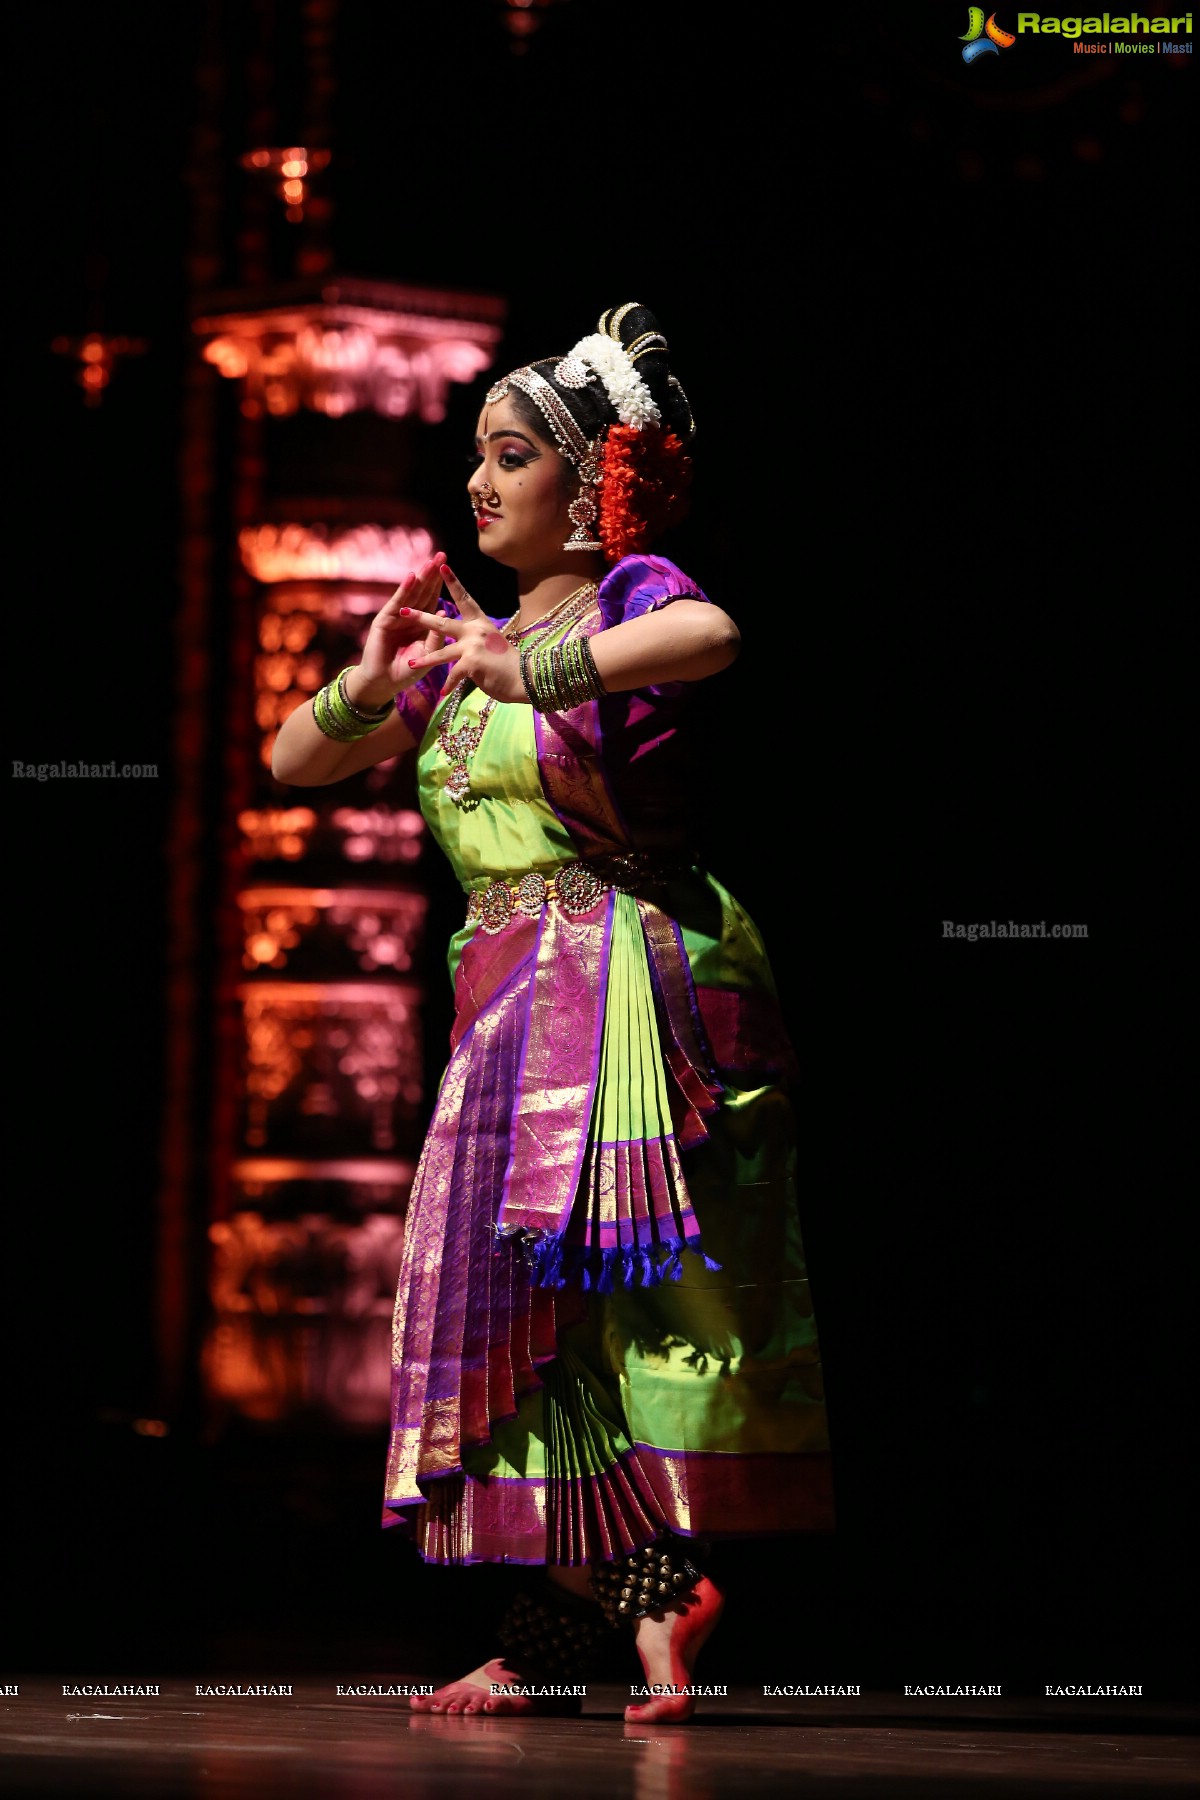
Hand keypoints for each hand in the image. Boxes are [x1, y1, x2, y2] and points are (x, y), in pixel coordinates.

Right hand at [356, 555, 450, 694]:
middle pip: (422, 591)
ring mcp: (396, 617)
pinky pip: (396, 604)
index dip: (440, 583)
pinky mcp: (384, 621)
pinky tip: (411, 578)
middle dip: (431, 574)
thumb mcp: (429, 653)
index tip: (450, 566)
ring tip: (429, 563)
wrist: (384, 683)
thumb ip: (437, 635)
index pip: (433, 599)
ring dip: (420, 578)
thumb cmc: (407, 670)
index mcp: (422, 623)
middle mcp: (409, 616)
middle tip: (441, 554)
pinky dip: (403, 591)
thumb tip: (446, 610)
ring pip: (411, 594)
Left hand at [403, 567, 526, 704]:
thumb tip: (467, 641)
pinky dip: (449, 685)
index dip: (453, 582)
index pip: (465, 599)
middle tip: (403, 610)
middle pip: (442, 623)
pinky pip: (453, 675)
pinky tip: (442, 693)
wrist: (525, 678)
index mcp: (480, 623)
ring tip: (410, 663)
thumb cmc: (509, 664)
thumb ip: (477, 639)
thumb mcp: (492, 644)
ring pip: (442, 652)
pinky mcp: (471, 662)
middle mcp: (475, 631)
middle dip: (421, 617)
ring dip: (425, 659)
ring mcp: (473, 646)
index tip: (442, 567)